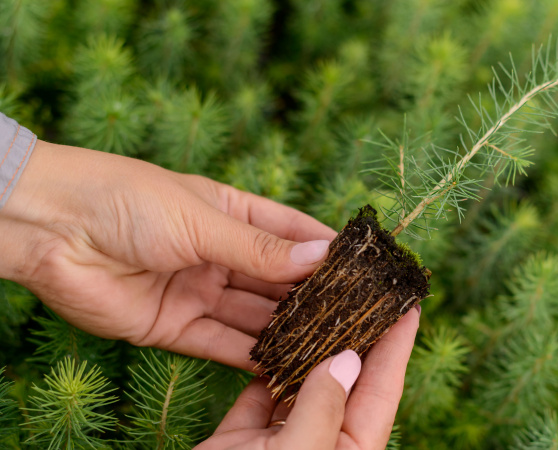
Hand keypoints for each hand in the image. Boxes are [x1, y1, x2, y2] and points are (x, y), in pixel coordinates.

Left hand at [0, 140, 334, 370]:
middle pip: (277, 280)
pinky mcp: (174, 327)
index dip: (327, 249)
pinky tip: (286, 364)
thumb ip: (261, 249)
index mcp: (229, 213)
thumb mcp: (203, 219)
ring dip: (288, 330)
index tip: (367, 267)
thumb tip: (323, 257)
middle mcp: (218, 253)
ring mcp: (198, 290)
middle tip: (358, 314)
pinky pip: (222, 344)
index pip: (291, 232)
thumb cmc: (127, 200)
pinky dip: (252, 356)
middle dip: (314, 296)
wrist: (49, 229)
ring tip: (332, 344)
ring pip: (254, 316)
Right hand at [196, 307, 419, 449]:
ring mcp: (282, 441)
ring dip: (308, 340)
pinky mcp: (242, 440)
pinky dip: (264, 362)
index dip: (397, 344)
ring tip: (321, 293)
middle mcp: (322, 443)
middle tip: (362, 284)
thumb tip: (348, 359)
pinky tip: (272, 328)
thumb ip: (323, 410)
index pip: (382, 389)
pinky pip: (259, 392)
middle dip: (355, 332)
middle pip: (346, 378)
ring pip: (301, 380)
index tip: (407, 301)